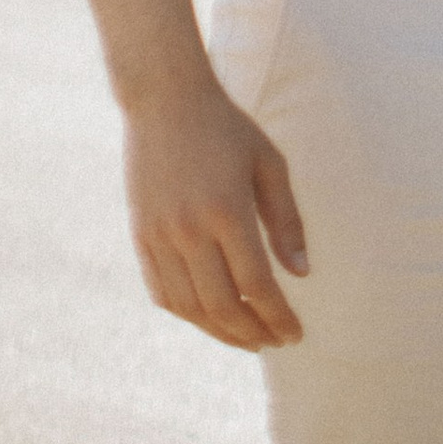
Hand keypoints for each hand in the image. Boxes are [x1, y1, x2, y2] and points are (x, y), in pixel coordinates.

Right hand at [124, 79, 306, 349]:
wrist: (165, 102)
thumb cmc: (227, 129)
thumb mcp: (269, 164)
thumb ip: (286, 220)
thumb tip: (301, 274)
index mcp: (227, 210)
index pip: (256, 284)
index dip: (277, 316)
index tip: (295, 334)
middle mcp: (189, 231)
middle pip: (221, 306)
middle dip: (252, 332)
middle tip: (275, 341)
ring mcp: (159, 237)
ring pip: (189, 308)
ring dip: (220, 332)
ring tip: (248, 337)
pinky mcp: (141, 238)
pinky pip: (163, 293)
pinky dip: (188, 314)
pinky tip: (211, 317)